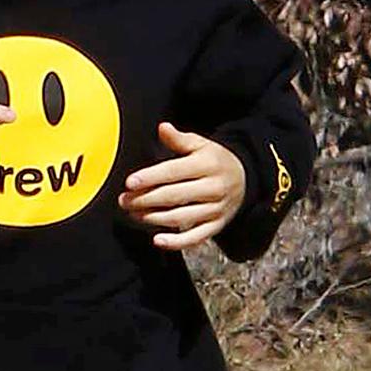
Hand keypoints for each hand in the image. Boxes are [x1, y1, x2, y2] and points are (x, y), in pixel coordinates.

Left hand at [116, 121, 246, 249]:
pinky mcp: (216, 226)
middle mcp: (212, 188)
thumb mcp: (201, 145)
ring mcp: (215, 209)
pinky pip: (196, 238)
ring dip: (154, 219)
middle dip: (145, 200)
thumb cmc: (215, 160)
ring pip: (181, 218)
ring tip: (134, 214)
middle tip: (124, 201)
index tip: (130, 183)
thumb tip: (162, 128)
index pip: (174, 171)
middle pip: (173, 196)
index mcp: (207, 164)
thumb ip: (179, 139)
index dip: (150, 177)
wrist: (245, 179)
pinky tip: (158, 240)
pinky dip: (176, 242)